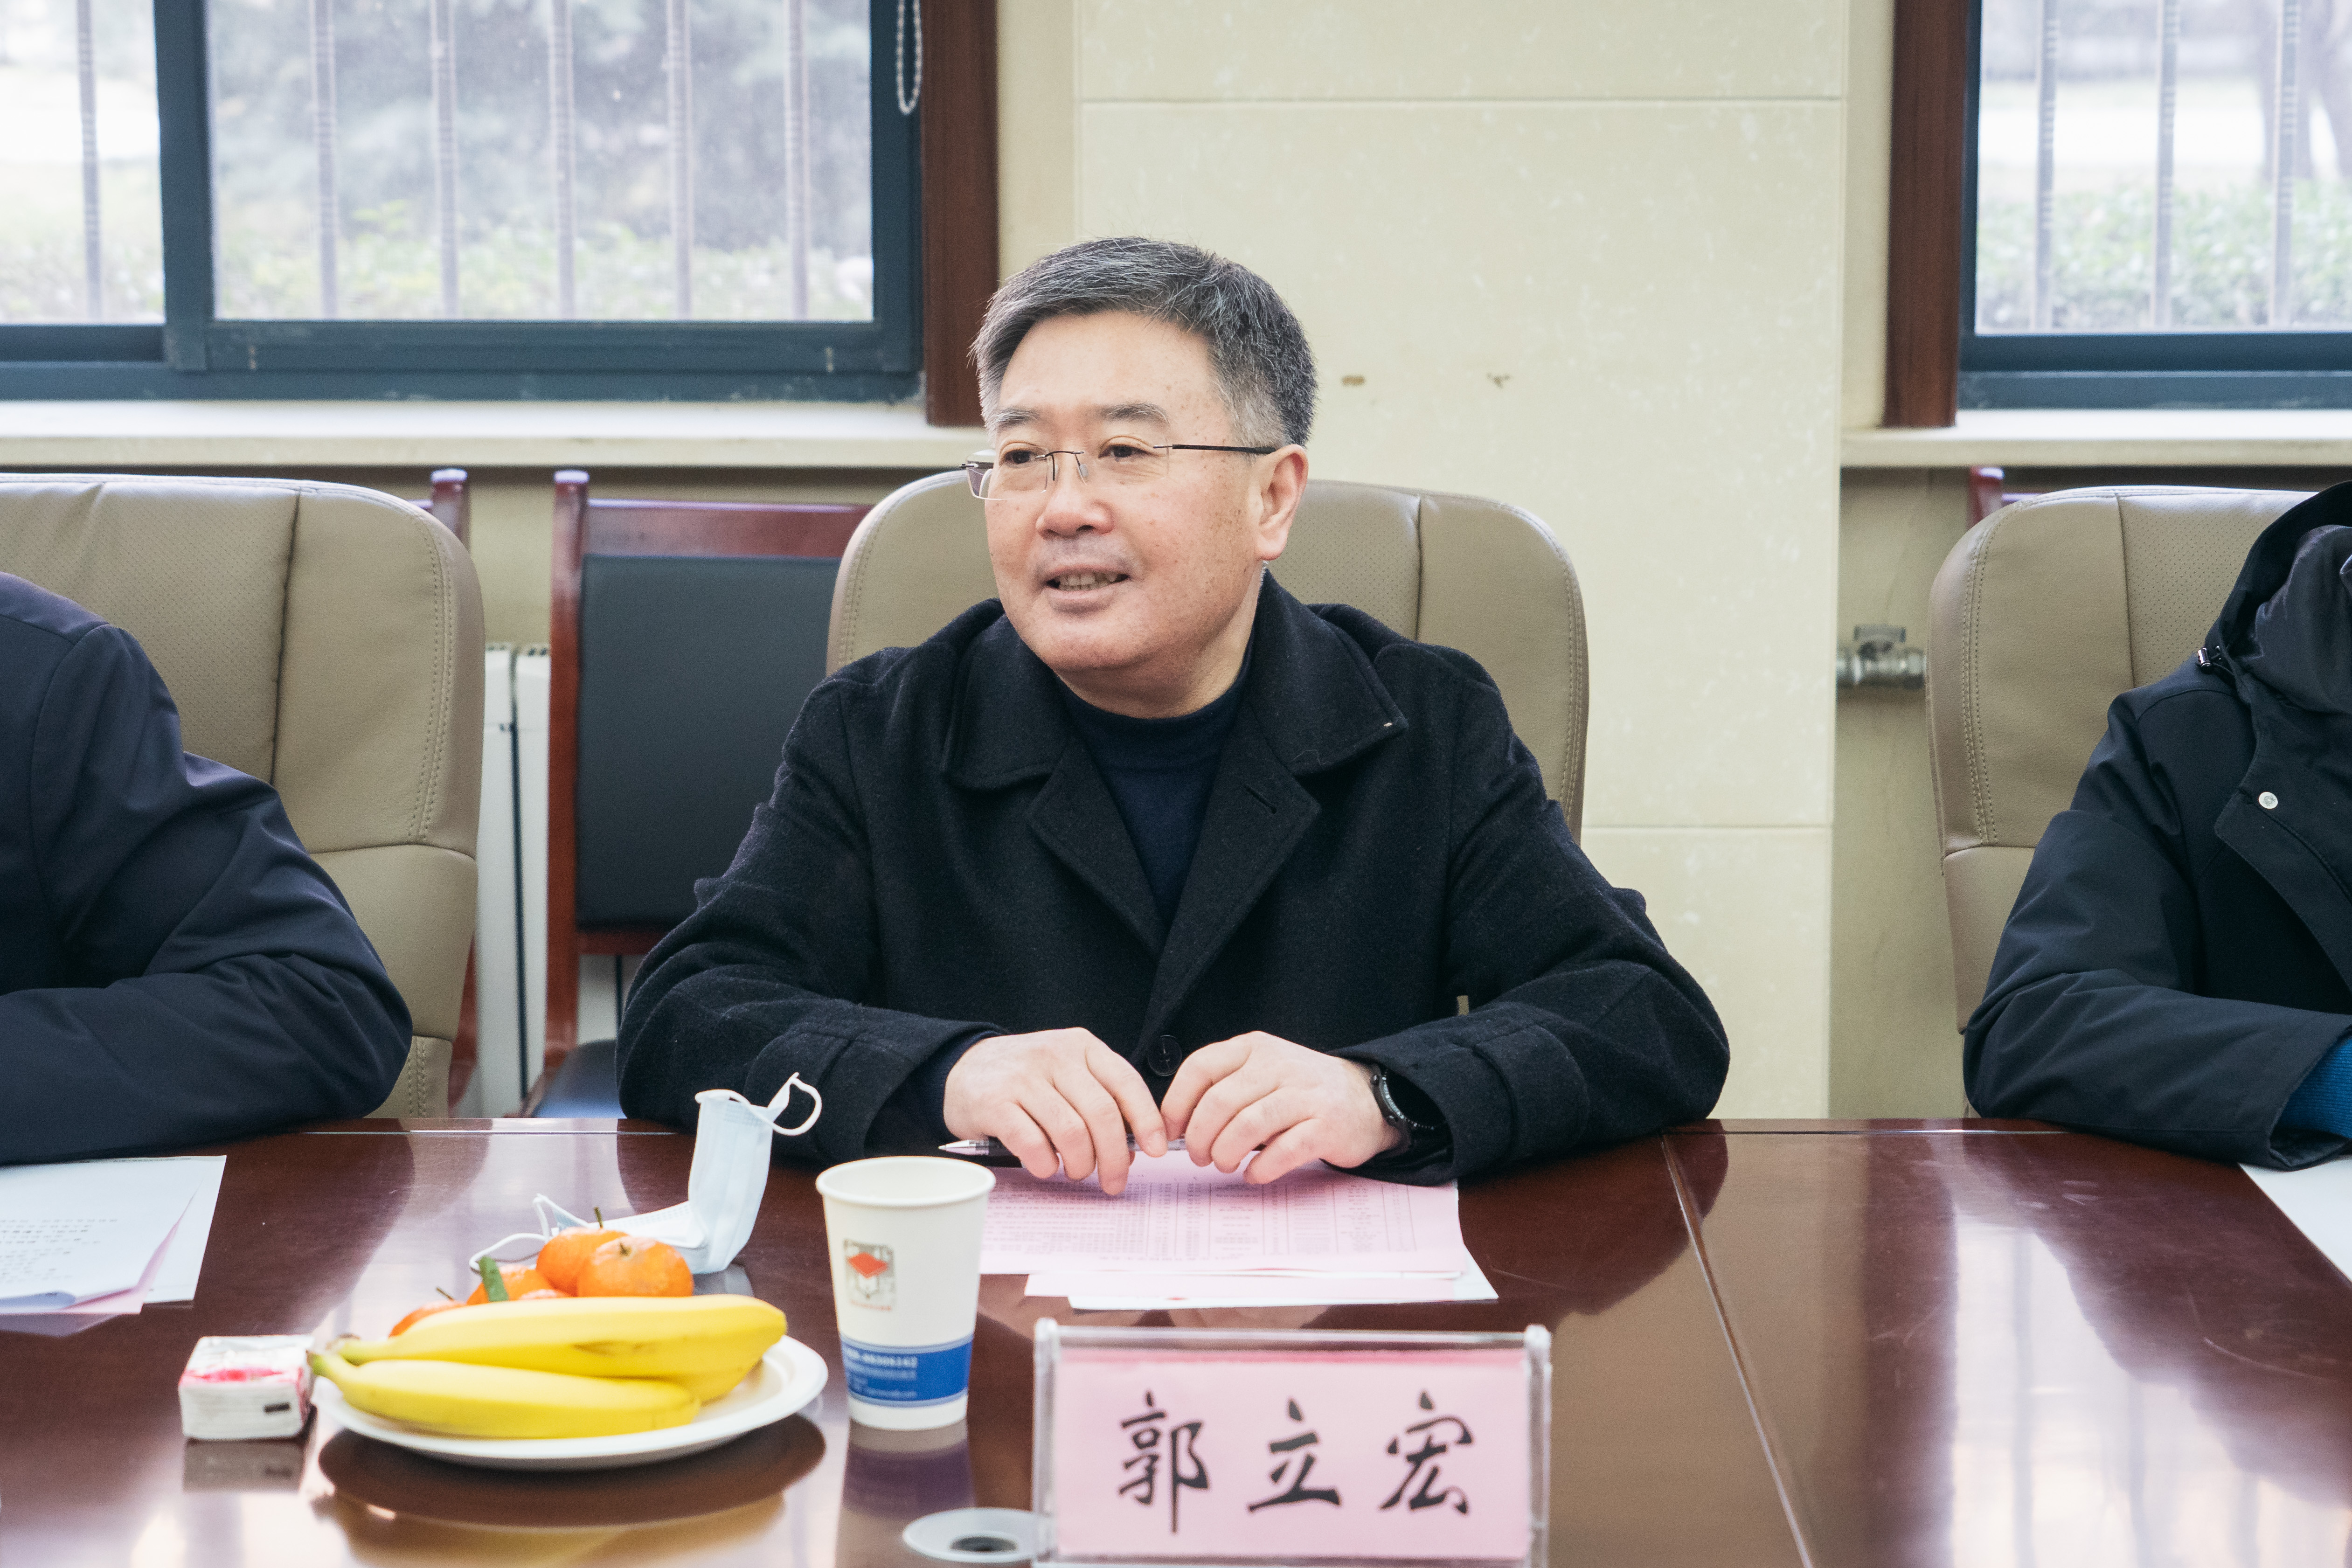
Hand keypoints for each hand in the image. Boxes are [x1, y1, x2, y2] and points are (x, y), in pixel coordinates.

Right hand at [943, 1029, 1167, 1194]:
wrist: (964, 1069)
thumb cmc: (1026, 1078)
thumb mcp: (1067, 1073)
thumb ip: (1099, 1100)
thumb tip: (1132, 1148)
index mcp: (1081, 1046)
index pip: (1125, 1082)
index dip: (1147, 1120)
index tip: (1157, 1150)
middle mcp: (1054, 1056)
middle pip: (1102, 1114)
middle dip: (1115, 1156)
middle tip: (1114, 1181)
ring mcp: (1022, 1077)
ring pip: (1071, 1132)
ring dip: (1080, 1164)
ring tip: (1076, 1172)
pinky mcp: (994, 1102)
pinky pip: (1032, 1142)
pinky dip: (1045, 1163)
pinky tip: (1045, 1167)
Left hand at [1160, 1032, 1404, 1183]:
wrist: (1367, 1100)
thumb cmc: (1301, 1093)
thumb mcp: (1262, 1072)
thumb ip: (1223, 1087)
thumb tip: (1174, 1125)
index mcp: (1255, 1048)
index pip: (1200, 1068)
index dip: (1176, 1104)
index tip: (1170, 1132)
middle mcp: (1279, 1064)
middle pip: (1219, 1103)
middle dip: (1199, 1138)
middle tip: (1200, 1157)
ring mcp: (1305, 1094)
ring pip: (1246, 1126)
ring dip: (1225, 1154)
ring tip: (1225, 1164)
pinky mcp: (1326, 1126)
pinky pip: (1281, 1152)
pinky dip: (1260, 1169)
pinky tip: (1254, 1174)